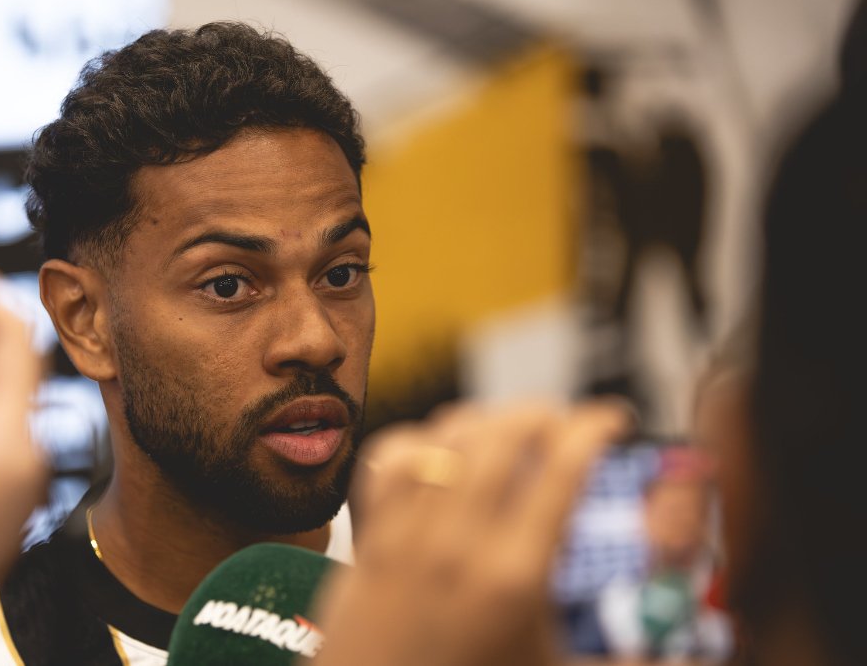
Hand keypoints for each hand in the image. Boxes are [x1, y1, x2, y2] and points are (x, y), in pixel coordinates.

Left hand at [311, 401, 628, 665]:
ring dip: (488, 420)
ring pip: (447, 436)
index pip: (563, 467)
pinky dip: (422, 440)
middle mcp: (459, 543)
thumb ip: (622, 659)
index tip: (614, 421)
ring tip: (513, 432)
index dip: (595, 427)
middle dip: (545, 412)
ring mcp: (408, 535)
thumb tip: (682, 658)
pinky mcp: (371, 537)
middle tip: (567, 424)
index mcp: (516, 577)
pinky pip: (391, 458)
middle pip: (504, 433)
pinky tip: (444, 453)